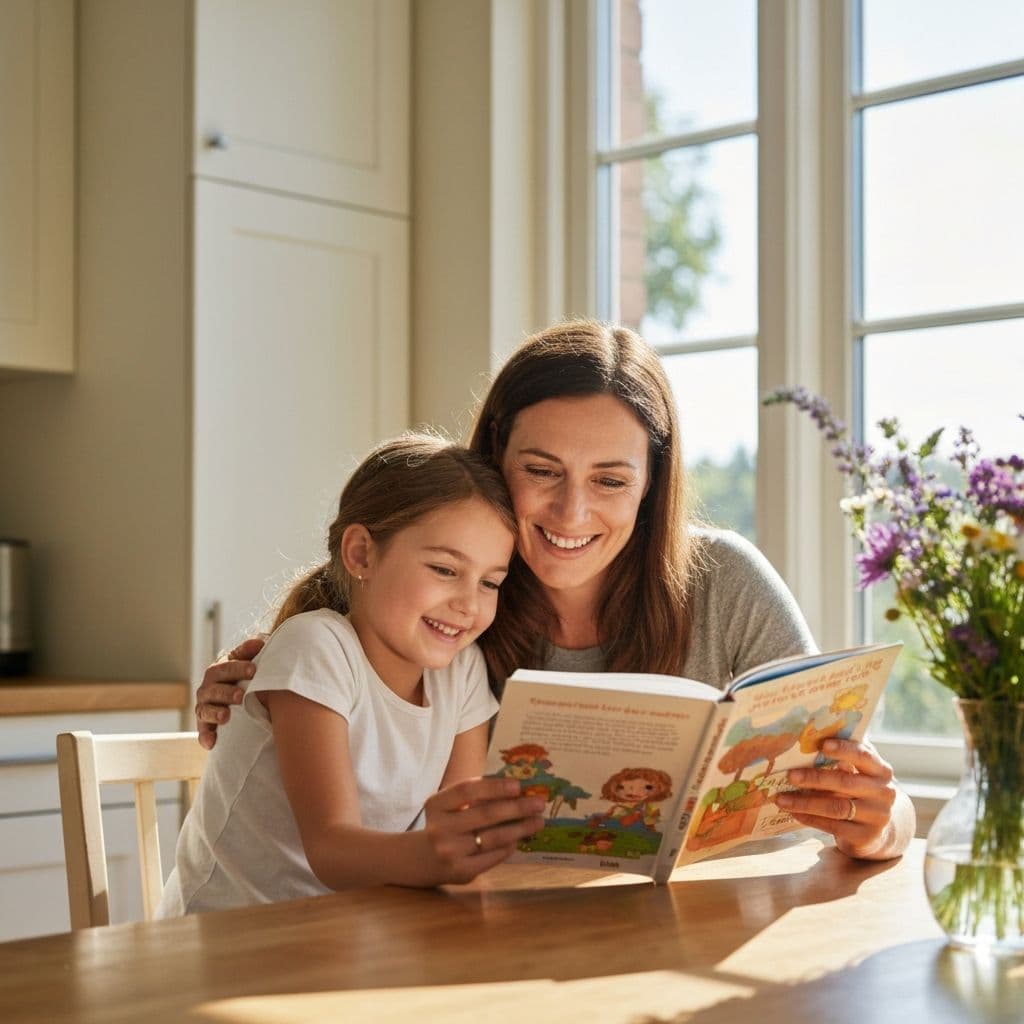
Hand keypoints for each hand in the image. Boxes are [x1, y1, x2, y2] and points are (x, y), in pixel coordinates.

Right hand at [194, 637, 264, 749]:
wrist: (238, 700)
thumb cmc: (246, 676)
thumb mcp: (247, 661)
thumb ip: (251, 651)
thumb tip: (261, 641)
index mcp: (219, 670)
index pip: (225, 667)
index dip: (238, 668)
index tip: (253, 670)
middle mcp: (208, 688)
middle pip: (214, 688)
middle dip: (226, 691)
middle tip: (241, 695)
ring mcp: (205, 707)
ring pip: (205, 709)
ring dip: (215, 712)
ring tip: (226, 716)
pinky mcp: (205, 726)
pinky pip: (203, 732)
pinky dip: (206, 737)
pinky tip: (212, 743)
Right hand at [418, 777, 546, 884]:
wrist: (421, 859)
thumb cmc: (445, 824)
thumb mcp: (449, 806)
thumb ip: (476, 796)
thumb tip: (517, 789)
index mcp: (436, 804)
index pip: (467, 790)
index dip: (494, 787)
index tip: (518, 785)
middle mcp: (440, 828)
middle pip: (486, 814)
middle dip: (517, 807)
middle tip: (539, 802)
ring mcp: (449, 852)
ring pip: (493, 837)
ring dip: (520, 828)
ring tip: (538, 821)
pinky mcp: (460, 871)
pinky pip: (492, 856)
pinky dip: (509, 846)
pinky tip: (520, 839)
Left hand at [775, 738, 913, 859]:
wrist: (881, 828)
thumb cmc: (861, 789)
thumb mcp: (859, 771)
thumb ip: (844, 756)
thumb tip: (812, 734)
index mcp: (881, 770)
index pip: (864, 756)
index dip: (844, 750)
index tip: (822, 745)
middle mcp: (884, 793)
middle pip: (845, 783)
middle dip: (814, 778)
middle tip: (790, 775)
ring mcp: (877, 817)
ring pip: (836, 807)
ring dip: (805, 802)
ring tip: (781, 799)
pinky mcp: (866, 837)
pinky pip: (833, 826)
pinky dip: (810, 818)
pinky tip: (793, 813)